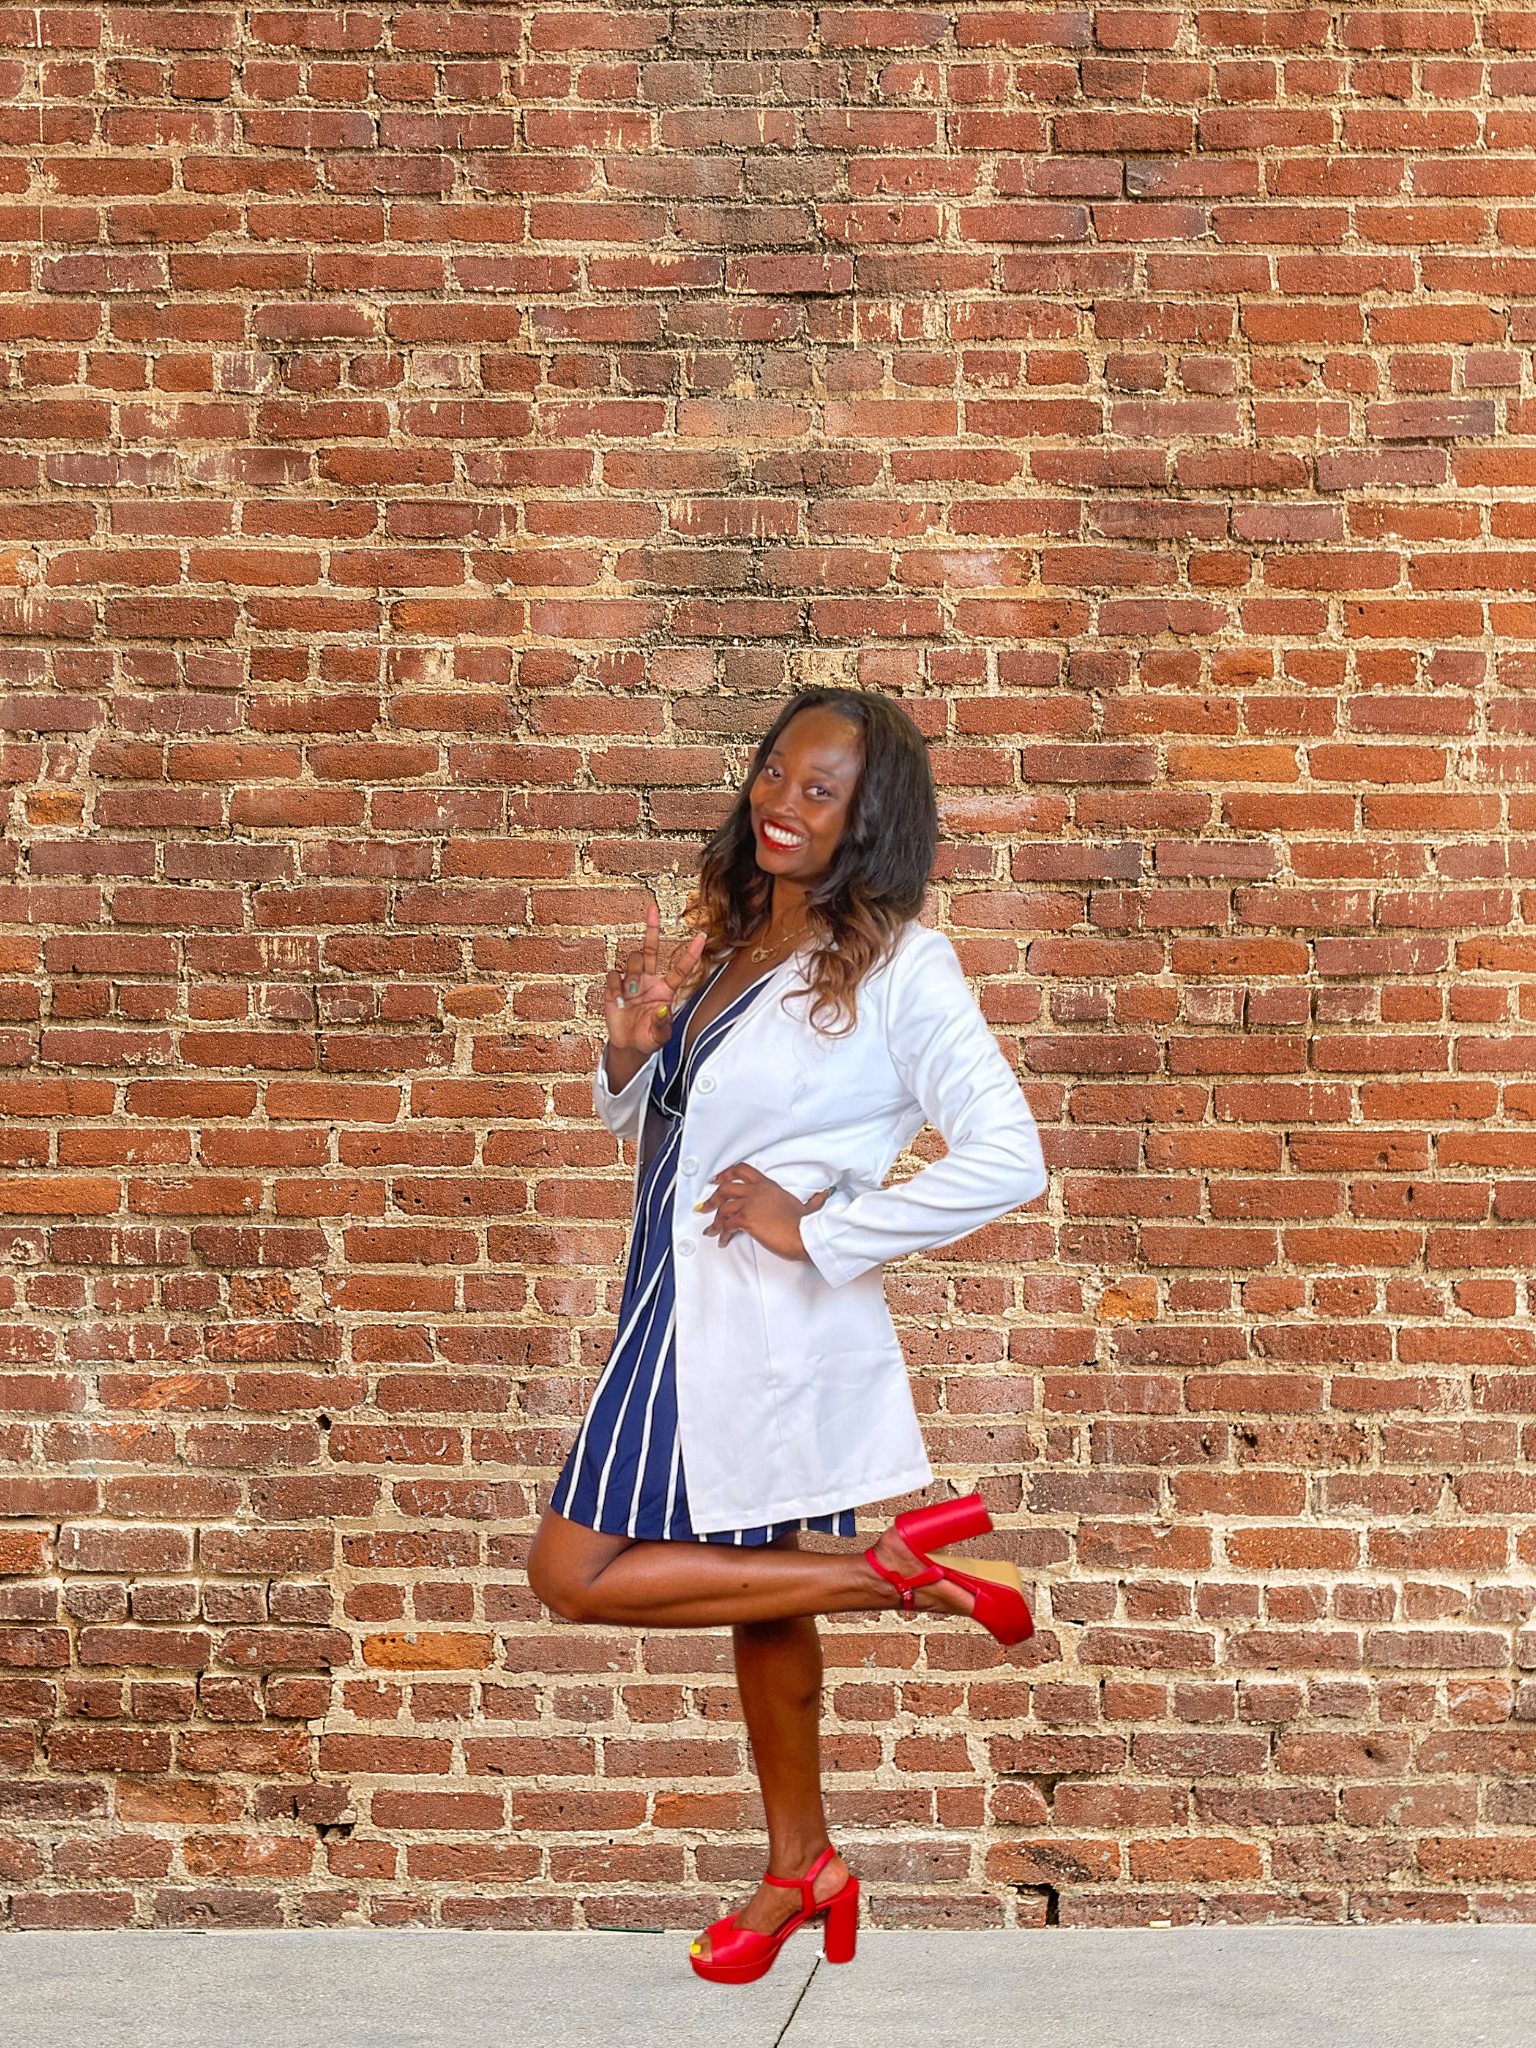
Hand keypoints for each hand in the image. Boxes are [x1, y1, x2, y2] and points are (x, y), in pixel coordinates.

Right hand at [604, 899, 707, 1064]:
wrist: (628, 1046)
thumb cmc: (648, 1038)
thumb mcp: (659, 1036)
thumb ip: (662, 1024)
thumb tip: (665, 1009)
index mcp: (666, 990)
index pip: (680, 968)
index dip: (690, 953)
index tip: (701, 935)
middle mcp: (649, 980)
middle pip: (650, 949)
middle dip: (651, 928)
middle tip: (653, 908)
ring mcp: (632, 981)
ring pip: (633, 960)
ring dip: (633, 974)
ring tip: (632, 995)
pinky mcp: (615, 987)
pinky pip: (614, 976)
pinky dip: (616, 987)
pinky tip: (619, 1001)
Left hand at [697, 1163, 830, 1262]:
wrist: (805, 1235)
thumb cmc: (806, 1224)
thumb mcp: (808, 1207)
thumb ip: (813, 1200)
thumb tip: (822, 1196)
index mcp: (768, 1186)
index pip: (742, 1170)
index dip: (726, 1174)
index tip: (717, 1179)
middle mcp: (757, 1191)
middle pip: (725, 1187)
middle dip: (712, 1197)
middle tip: (705, 1205)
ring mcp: (751, 1204)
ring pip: (723, 1207)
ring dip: (714, 1220)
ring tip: (711, 1229)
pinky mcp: (747, 1219)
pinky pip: (727, 1225)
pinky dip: (722, 1233)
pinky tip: (723, 1239)